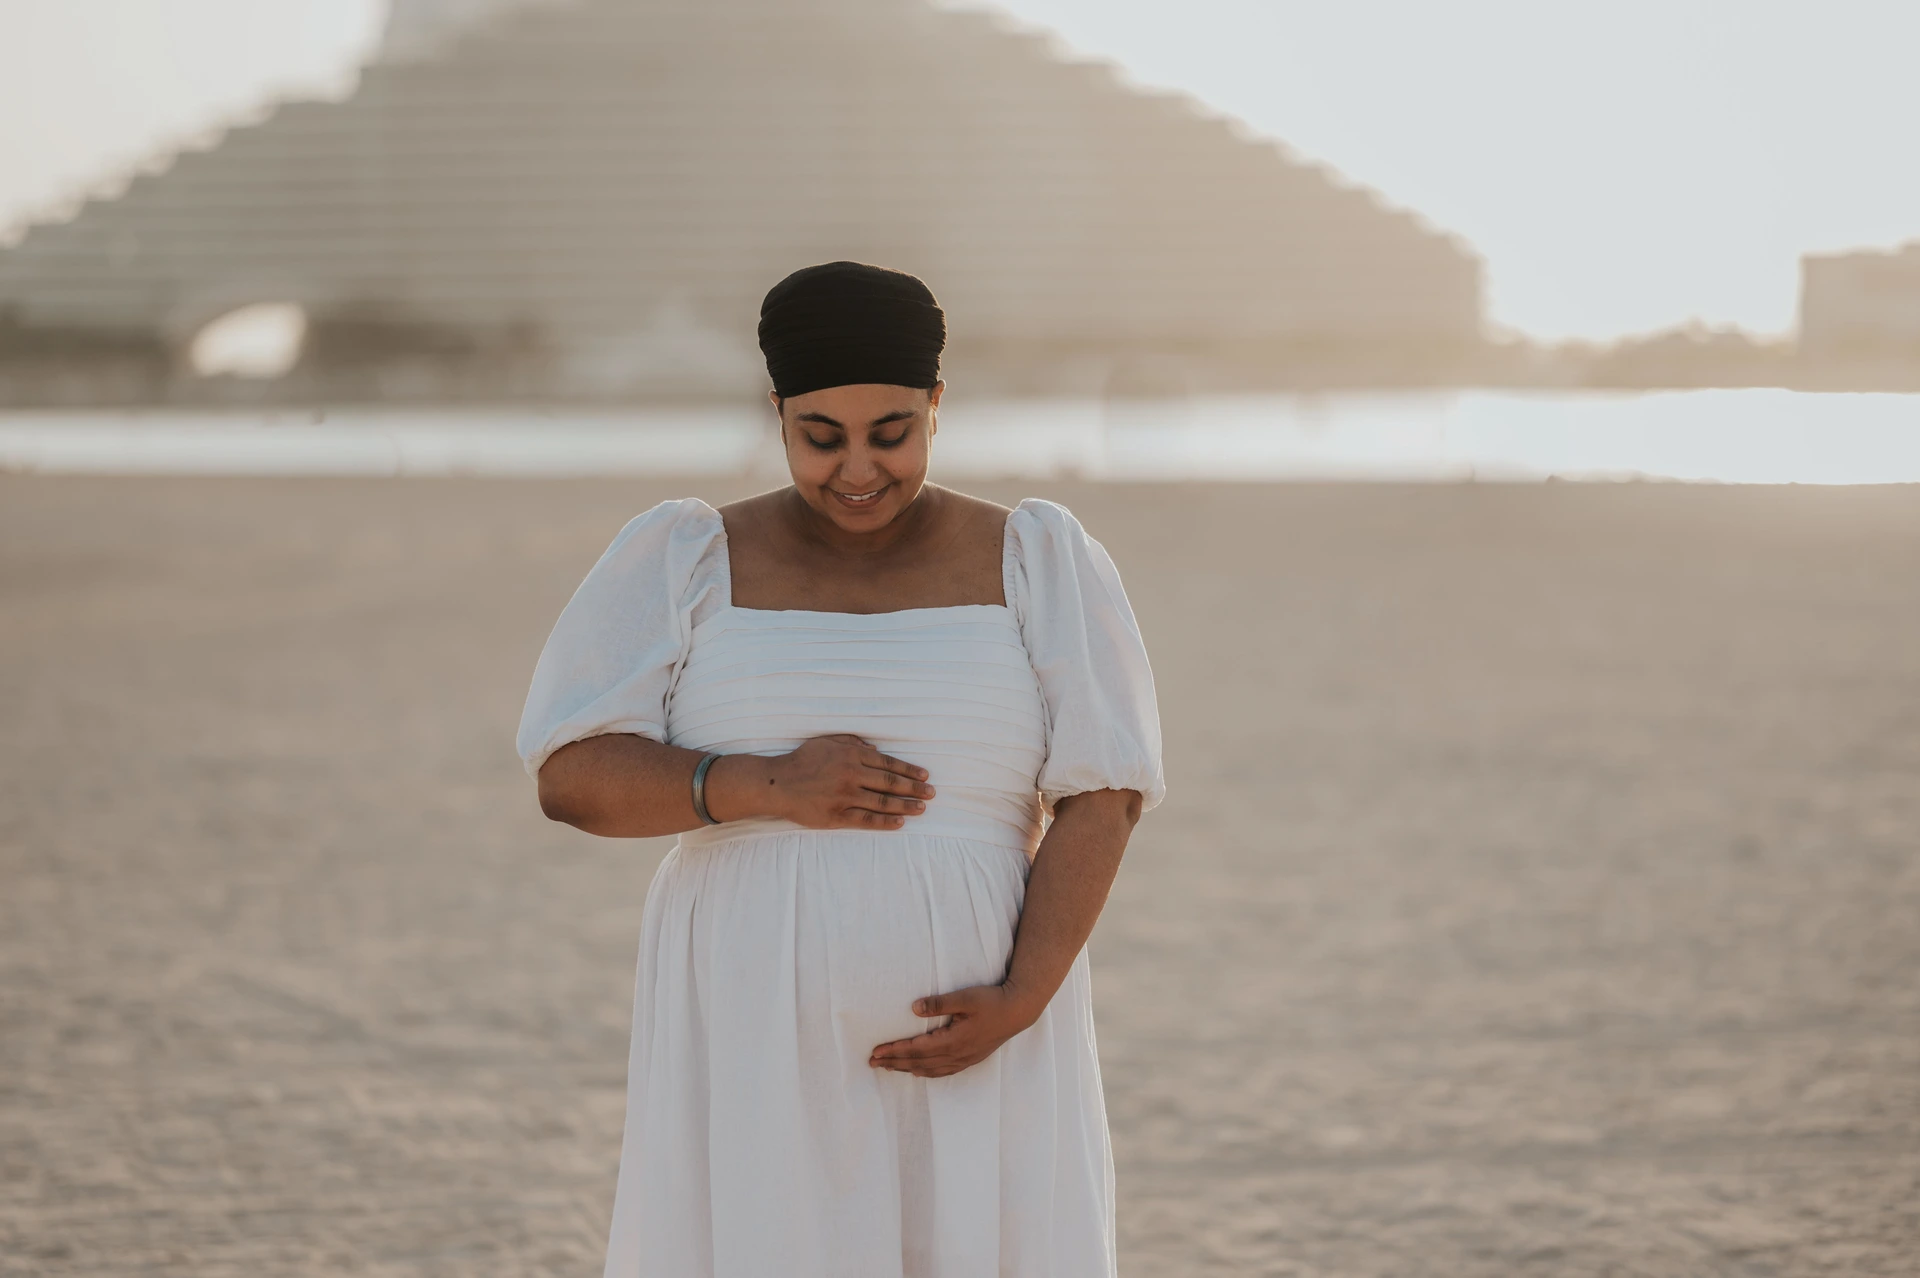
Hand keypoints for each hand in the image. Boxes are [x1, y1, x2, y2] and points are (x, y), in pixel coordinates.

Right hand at [762, 734, 933, 829]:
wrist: (777, 783)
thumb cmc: (802, 761)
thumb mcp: (826, 742)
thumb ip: (851, 742)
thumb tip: (875, 747)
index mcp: (851, 756)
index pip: (888, 763)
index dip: (909, 770)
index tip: (925, 775)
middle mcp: (851, 775)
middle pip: (891, 783)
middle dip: (914, 788)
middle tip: (932, 793)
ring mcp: (845, 797)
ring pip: (882, 802)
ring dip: (906, 805)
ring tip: (922, 808)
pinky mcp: (837, 816)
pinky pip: (866, 820)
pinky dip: (885, 822)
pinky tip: (900, 823)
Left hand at [868, 983, 1045, 1077]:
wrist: (1018, 1011)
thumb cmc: (992, 1001)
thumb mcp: (965, 998)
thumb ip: (939, 1003)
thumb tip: (914, 1008)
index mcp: (952, 1041)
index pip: (916, 1049)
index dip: (894, 1050)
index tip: (875, 1051)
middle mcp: (956, 1054)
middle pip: (918, 1062)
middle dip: (893, 1062)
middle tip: (872, 1062)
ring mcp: (964, 1059)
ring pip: (929, 1069)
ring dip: (906, 1068)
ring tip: (888, 1068)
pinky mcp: (970, 1058)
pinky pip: (942, 1071)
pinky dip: (926, 1072)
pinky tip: (918, 1071)